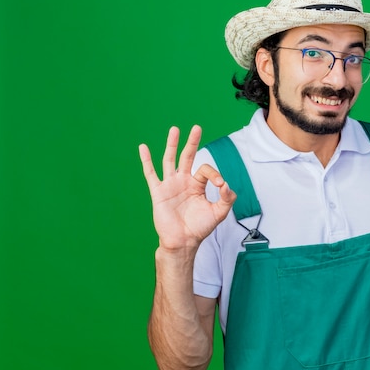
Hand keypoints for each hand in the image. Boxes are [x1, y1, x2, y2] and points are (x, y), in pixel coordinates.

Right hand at [139, 125, 235, 251]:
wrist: (183, 242)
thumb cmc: (199, 228)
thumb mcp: (219, 212)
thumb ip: (227, 198)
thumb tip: (226, 184)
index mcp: (197, 184)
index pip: (205, 169)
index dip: (214, 173)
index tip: (220, 184)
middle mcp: (183, 181)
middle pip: (187, 156)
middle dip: (192, 142)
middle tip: (197, 128)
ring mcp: (170, 185)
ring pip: (169, 160)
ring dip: (172, 144)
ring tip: (175, 129)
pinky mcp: (158, 192)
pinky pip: (150, 173)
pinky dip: (146, 160)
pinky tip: (143, 148)